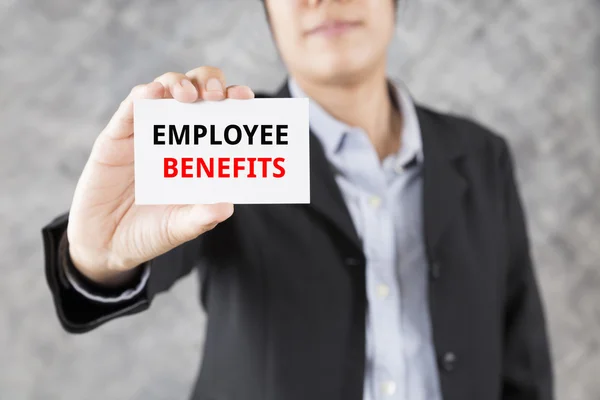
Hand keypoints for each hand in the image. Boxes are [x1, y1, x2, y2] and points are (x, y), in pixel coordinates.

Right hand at [67, 67, 253, 285]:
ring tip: (188, 95)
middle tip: (217, 96)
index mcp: (198, 152)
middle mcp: (175, 136)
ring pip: (164, 90)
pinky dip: (141, 96)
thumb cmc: (149, 232)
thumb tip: (227, 207)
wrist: (105, 245)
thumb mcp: (179, 228)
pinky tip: (153, 92)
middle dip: (209, 84)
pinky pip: (128, 110)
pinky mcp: (115, 138)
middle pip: (196, 91)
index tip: (247, 98)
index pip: (220, 115)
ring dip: (178, 84)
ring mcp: (145, 133)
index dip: (233, 101)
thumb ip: (201, 218)